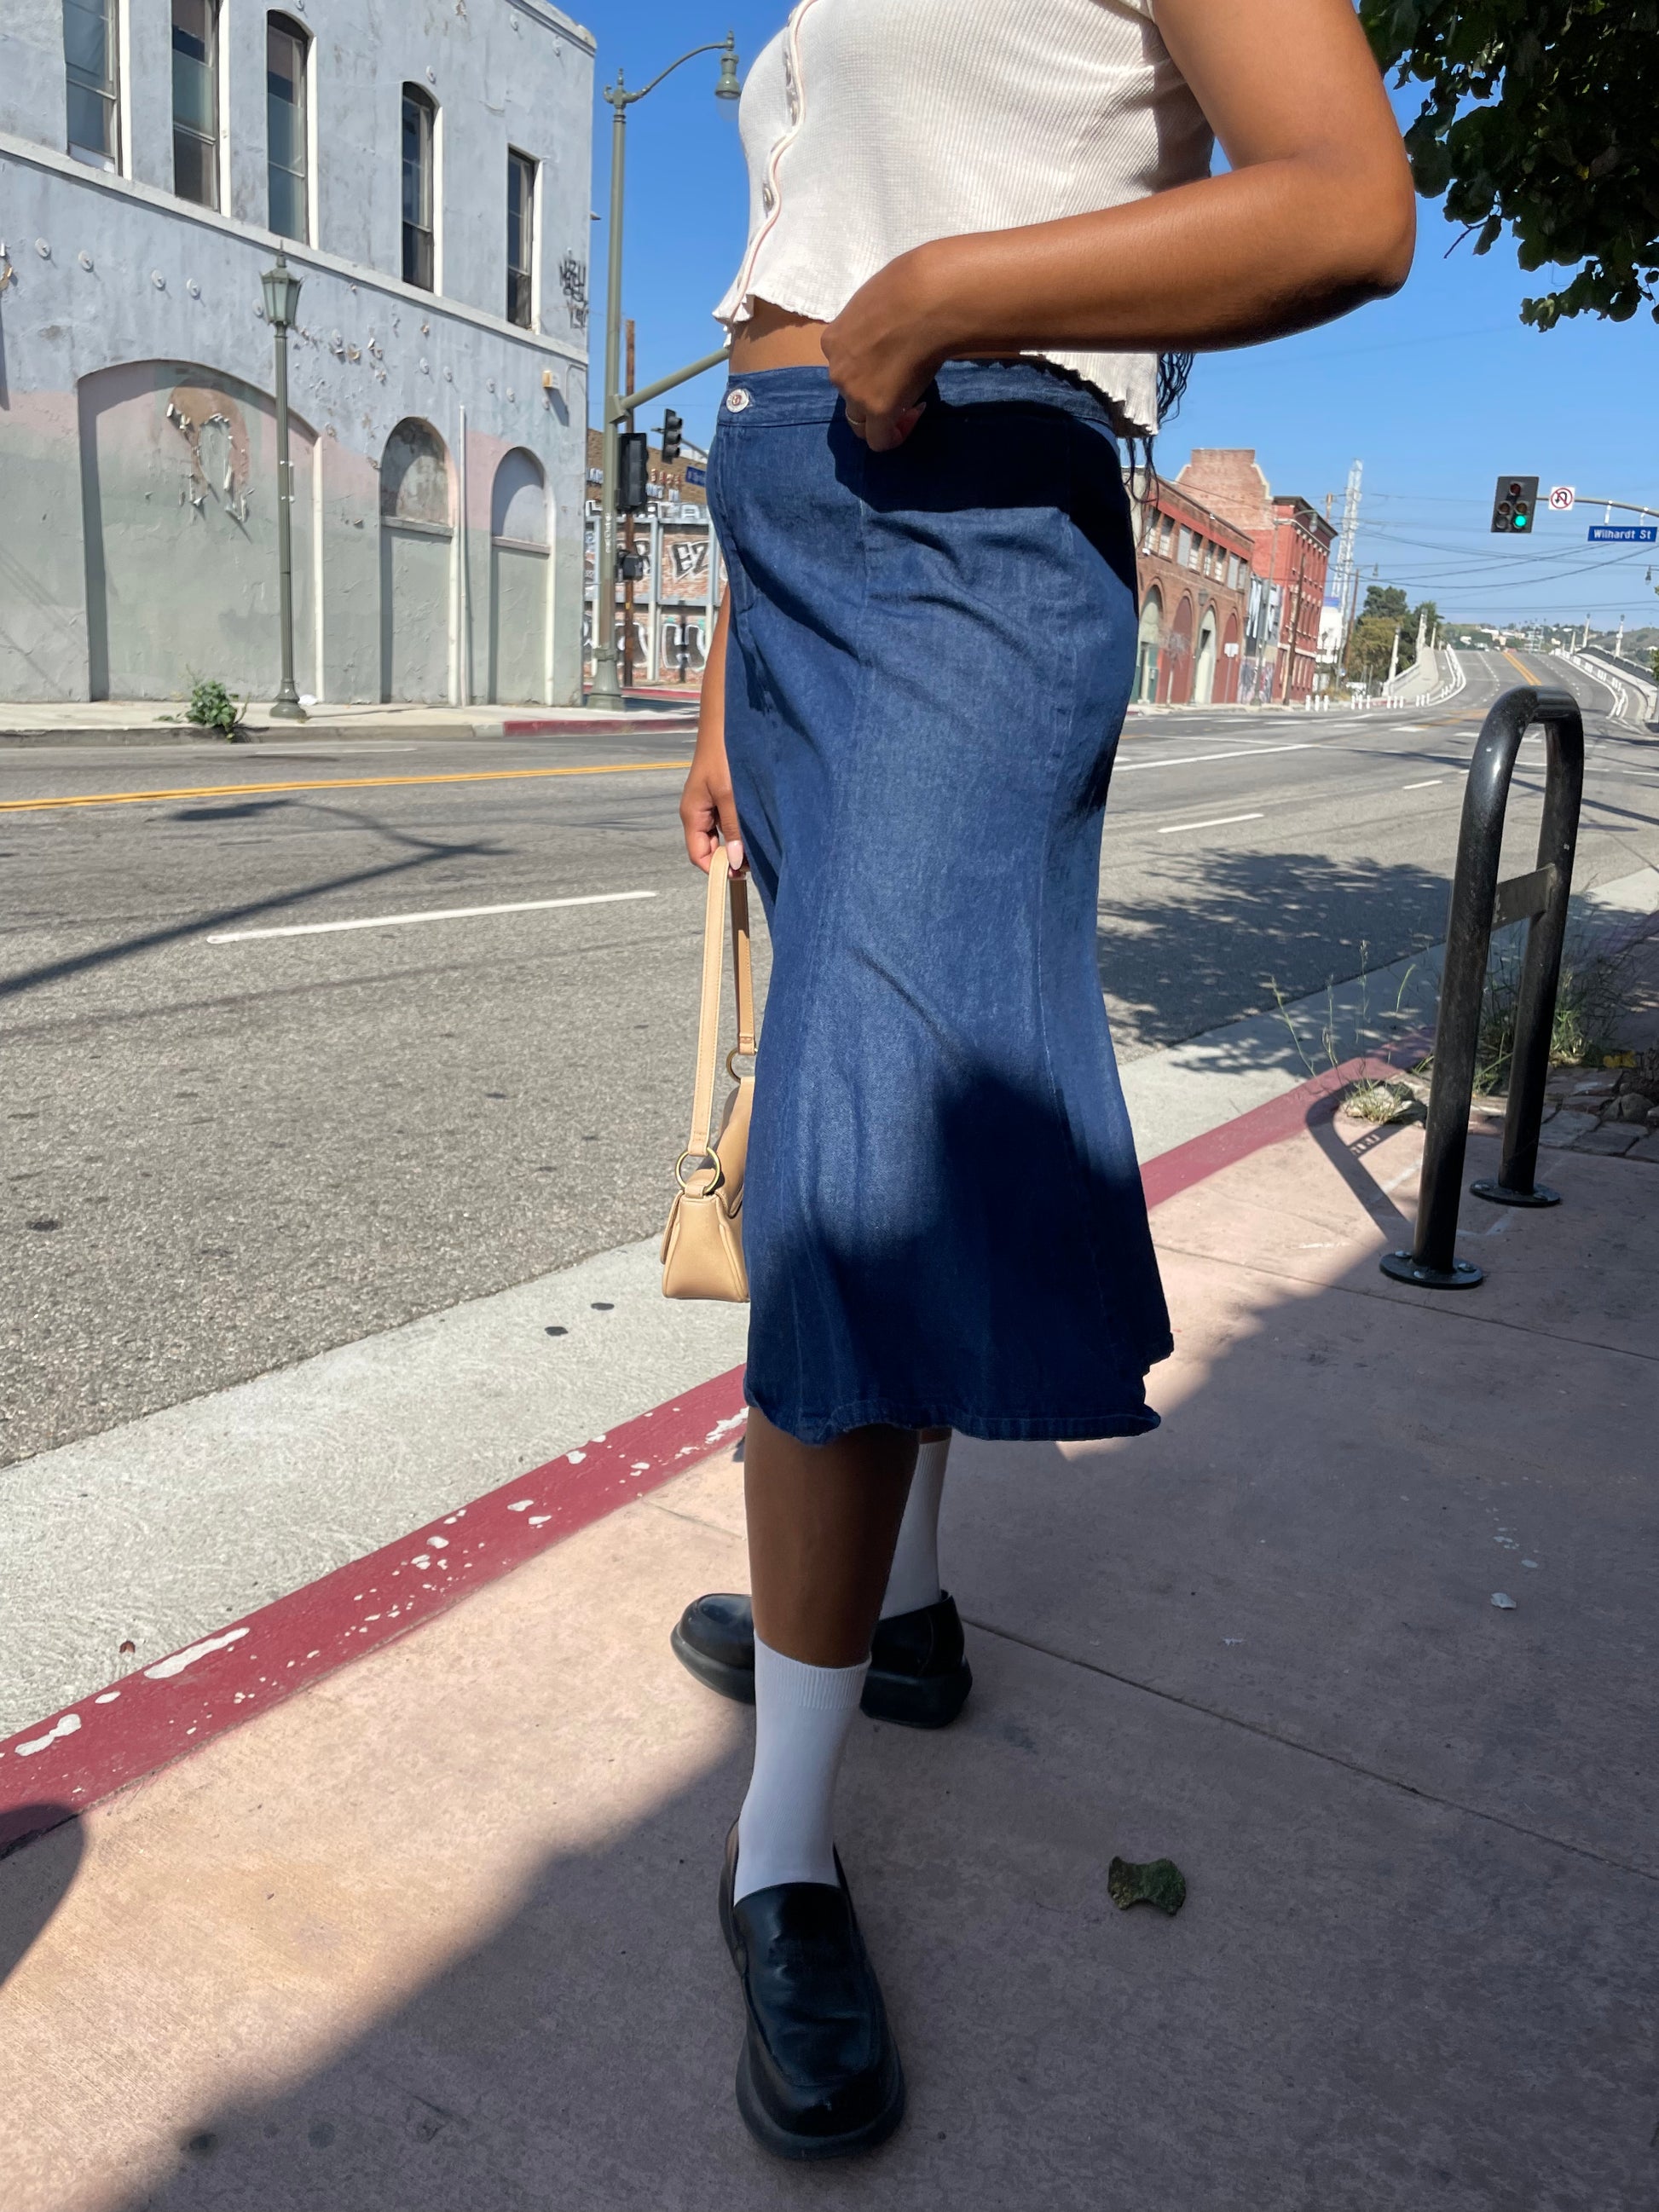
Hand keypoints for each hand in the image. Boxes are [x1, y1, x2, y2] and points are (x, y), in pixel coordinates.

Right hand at [681, 597, 743, 874]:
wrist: (732, 712)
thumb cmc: (726, 750)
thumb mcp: (730, 792)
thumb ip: (733, 827)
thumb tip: (735, 861)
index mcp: (693, 813)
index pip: (700, 856)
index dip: (719, 869)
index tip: (745, 872)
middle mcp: (703, 811)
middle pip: (715, 847)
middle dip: (735, 854)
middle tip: (763, 853)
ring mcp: (716, 802)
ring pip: (728, 833)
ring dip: (745, 838)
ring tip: (768, 834)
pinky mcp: (730, 792)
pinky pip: (737, 817)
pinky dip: (750, 823)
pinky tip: (768, 818)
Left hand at [821, 245, 952, 450]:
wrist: (927, 298)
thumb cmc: (910, 287)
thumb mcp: (875, 303)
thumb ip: (871, 326)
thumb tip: (888, 331)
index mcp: (832, 340)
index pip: (842, 368)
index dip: (866, 372)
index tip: (890, 365)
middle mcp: (837, 369)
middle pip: (850, 396)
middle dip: (874, 394)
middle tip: (903, 384)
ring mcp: (855, 392)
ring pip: (862, 420)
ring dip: (883, 414)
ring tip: (912, 399)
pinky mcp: (878, 410)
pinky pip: (880, 440)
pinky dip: (895, 435)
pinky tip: (914, 417)